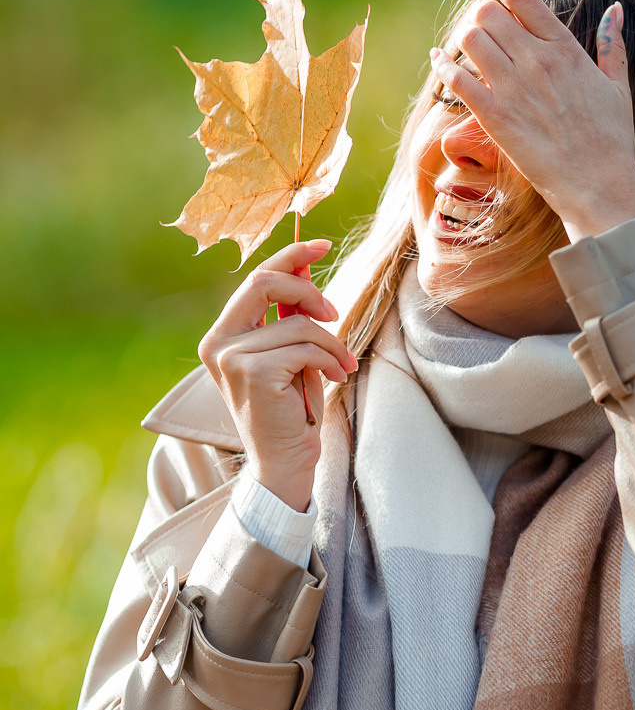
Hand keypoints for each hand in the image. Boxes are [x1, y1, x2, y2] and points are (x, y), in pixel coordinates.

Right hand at [198, 239, 357, 510]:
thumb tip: (305, 264)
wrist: (284, 464)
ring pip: (298, 323)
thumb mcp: (291, 352)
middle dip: (309, 291)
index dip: (290, 256)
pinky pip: (305, 346)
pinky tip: (335, 377)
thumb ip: (290, 312)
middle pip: (265, 282)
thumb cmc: (292, 410)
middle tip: (335, 314)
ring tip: (342, 365)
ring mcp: (231, 358)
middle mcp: (217, 343)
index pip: (255, 278)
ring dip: (332, 343)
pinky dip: (329, 359)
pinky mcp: (252, 372)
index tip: (321, 245)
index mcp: (222, 334)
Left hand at [429, 0, 634, 240]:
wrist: (599, 184)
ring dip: (462, 39)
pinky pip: (457, 79)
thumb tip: (615, 9)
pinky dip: (443, 66)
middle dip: (478, 14)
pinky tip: (439, 61)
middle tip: (478, 27)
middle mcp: (536, 61)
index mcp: (565, 49)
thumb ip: (611, 45)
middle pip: (487, 14)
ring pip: (469, 40)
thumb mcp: (617, 86)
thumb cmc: (612, 139)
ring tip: (465, 48)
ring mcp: (513, 89)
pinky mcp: (495, 117)